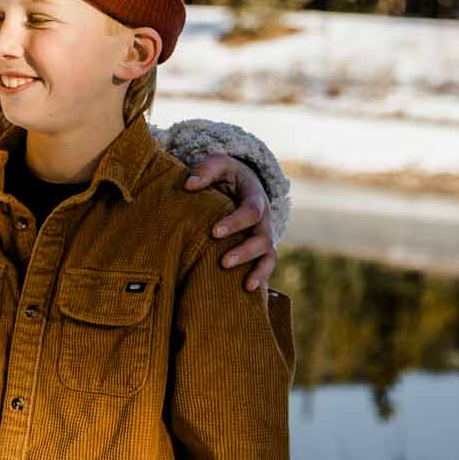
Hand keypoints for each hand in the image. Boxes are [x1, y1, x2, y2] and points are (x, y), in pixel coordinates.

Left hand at [184, 154, 277, 291]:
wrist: (243, 184)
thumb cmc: (227, 175)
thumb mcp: (219, 164)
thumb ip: (206, 170)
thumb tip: (189, 185)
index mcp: (255, 199)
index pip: (251, 212)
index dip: (235, 223)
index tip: (215, 232)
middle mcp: (264, 222)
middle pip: (263, 239)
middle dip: (245, 252)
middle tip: (224, 262)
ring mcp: (263, 237)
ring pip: (269, 257)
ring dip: (259, 272)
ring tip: (245, 286)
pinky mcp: (259, 251)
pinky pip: (265, 268)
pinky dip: (261, 281)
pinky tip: (248, 295)